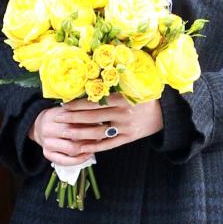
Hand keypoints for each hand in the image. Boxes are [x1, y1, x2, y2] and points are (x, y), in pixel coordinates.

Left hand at [29, 93, 162, 162]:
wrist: (164, 113)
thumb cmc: (144, 96)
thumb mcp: (132, 86)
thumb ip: (114, 84)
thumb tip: (91, 76)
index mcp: (123, 98)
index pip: (95, 102)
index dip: (77, 104)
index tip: (63, 105)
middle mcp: (124, 114)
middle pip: (93, 117)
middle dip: (73, 118)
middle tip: (58, 118)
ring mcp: (126, 128)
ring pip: (98, 132)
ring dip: (80, 133)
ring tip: (65, 132)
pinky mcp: (128, 139)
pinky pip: (108, 144)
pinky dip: (94, 147)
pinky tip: (81, 147)